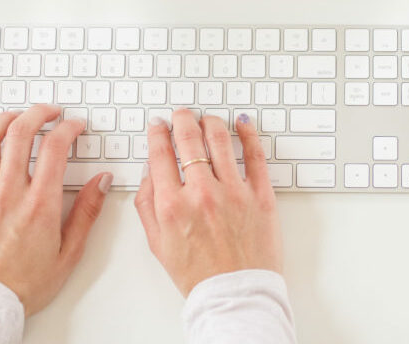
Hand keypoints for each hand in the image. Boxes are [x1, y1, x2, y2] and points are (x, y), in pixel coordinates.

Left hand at [0, 104, 111, 315]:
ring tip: (20, 115)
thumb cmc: (24, 284)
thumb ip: (87, 213)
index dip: (68, 128)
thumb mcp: (69, 253)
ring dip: (7, 118)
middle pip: (21, 133)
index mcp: (39, 205)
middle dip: (40, 113)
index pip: (54, 148)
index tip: (75, 126)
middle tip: (51, 111)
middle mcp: (9, 193)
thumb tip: (101, 182)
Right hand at [135, 109, 282, 295]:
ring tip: (207, 120)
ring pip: (220, 139)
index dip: (158, 132)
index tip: (159, 125)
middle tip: (182, 115)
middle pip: (189, 138)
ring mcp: (234, 192)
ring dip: (210, 122)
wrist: (234, 294)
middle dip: (182, 119)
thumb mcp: (158, 243)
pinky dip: (248, 134)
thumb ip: (148, 205)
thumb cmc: (198, 274)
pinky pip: (256, 155)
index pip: (160, 153)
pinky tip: (242, 125)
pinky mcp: (261, 195)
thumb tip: (150, 173)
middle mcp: (201, 193)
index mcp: (172, 204)